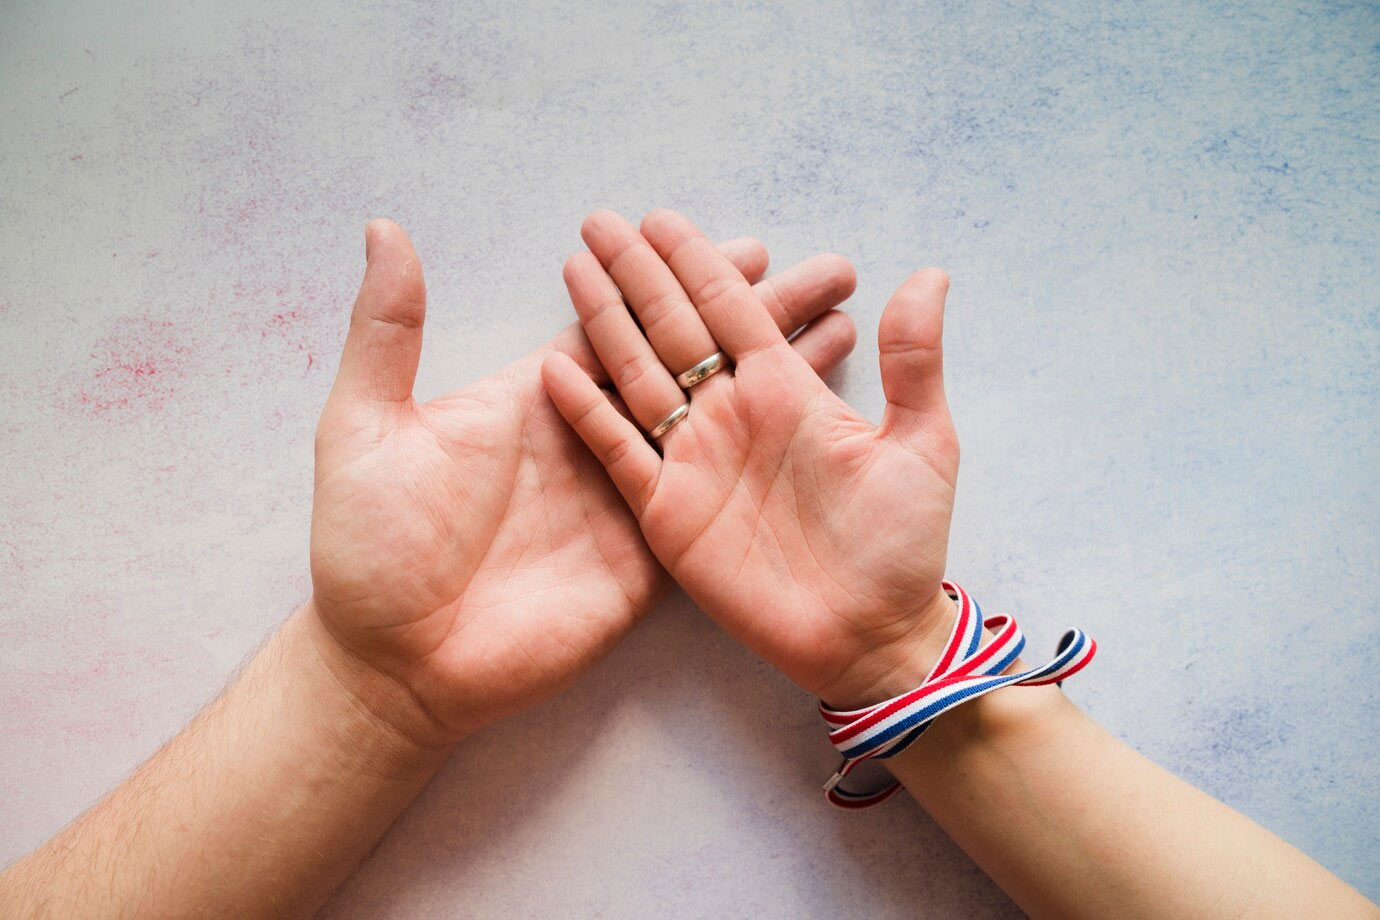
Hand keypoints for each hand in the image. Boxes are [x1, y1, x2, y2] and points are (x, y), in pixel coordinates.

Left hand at [308, 219, 859, 742]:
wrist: (396, 667)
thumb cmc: (368, 550)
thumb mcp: (363, 427)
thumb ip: (387, 330)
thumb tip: (385, 225)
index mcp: (538, 399)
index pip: (627, 323)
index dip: (685, 281)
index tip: (750, 242)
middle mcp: (593, 440)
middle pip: (689, 359)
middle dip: (757, 315)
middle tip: (825, 272)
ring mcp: (625, 499)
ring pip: (716, 421)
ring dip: (779, 377)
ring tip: (842, 332)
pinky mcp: (647, 556)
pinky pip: (711, 495)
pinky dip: (762, 460)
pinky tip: (813, 428)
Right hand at [543, 210, 959, 709]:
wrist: (870, 635)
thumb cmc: (903, 546)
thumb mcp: (922, 445)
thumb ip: (914, 363)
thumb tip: (929, 274)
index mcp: (784, 390)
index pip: (731, 308)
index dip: (696, 261)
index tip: (661, 217)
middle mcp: (731, 415)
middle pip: (674, 327)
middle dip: (638, 273)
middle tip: (602, 221)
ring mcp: (694, 461)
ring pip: (638, 375)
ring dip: (606, 322)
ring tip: (575, 269)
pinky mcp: (668, 512)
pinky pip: (618, 452)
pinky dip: (587, 412)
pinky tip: (555, 368)